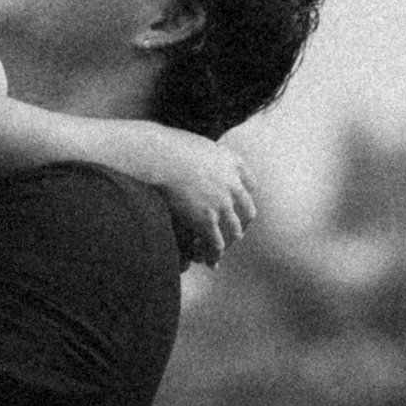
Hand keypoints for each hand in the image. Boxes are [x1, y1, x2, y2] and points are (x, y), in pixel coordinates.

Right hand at [156, 133, 256, 267]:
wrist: (156, 156)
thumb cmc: (163, 147)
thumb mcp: (193, 144)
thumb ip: (201, 155)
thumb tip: (192, 155)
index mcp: (232, 162)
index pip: (250, 185)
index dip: (244, 199)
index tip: (239, 208)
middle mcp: (232, 183)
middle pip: (248, 211)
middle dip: (241, 225)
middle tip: (233, 235)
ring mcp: (221, 202)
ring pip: (234, 231)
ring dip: (227, 243)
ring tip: (218, 252)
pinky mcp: (206, 219)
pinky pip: (216, 243)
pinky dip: (213, 254)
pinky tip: (207, 261)